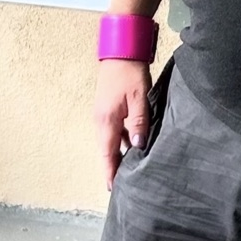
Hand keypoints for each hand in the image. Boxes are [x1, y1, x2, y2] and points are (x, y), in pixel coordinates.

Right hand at [94, 58, 150, 190]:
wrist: (120, 52)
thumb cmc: (130, 73)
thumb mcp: (140, 99)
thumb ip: (139, 123)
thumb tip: (138, 147)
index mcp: (107, 120)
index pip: (107, 154)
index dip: (109, 172)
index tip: (112, 189)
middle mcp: (100, 120)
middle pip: (107, 150)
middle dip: (113, 168)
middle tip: (122, 185)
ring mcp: (102, 114)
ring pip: (110, 141)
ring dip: (117, 155)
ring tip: (128, 171)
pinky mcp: (108, 109)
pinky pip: (113, 131)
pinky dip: (120, 142)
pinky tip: (132, 146)